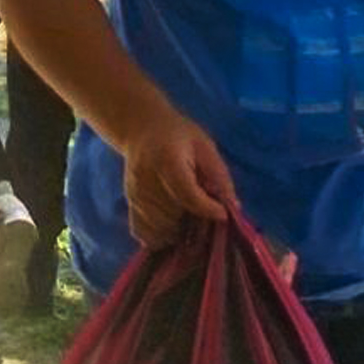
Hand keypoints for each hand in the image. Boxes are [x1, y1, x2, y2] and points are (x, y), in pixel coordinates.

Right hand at [118, 111, 236, 248]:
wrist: (140, 127)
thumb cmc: (178, 135)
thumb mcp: (204, 146)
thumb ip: (219, 176)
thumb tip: (233, 208)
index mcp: (167, 159)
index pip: (187, 193)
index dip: (207, 208)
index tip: (223, 214)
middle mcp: (146, 179)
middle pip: (174, 215)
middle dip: (195, 220)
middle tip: (207, 215)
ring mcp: (135, 193)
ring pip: (160, 228)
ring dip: (179, 231)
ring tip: (190, 218)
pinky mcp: (130, 203)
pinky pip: (143, 232)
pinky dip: (159, 236)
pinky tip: (172, 225)